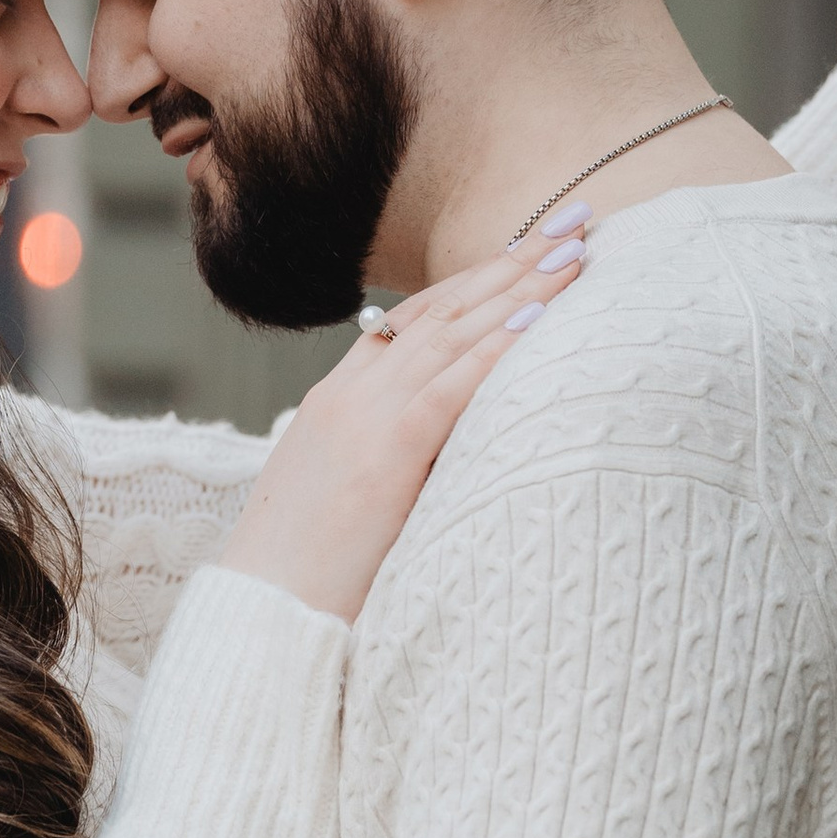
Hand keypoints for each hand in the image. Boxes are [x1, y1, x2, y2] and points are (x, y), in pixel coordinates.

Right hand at [219, 234, 585, 623]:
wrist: (261, 617)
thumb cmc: (305, 579)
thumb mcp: (344, 500)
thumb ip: (391, 463)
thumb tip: (452, 457)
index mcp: (337, 401)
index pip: (413, 320)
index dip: (474, 282)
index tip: (525, 251)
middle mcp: (349, 395)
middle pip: (441, 309)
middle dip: (510, 262)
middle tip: (572, 220)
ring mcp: (363, 419)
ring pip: (453, 334)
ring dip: (520, 288)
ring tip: (575, 250)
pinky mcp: (384, 454)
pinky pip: (451, 386)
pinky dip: (497, 348)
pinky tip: (540, 317)